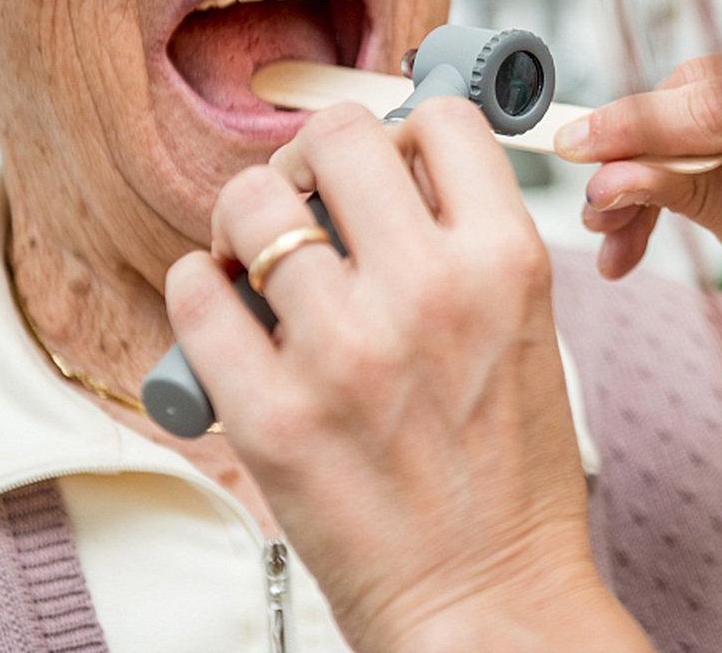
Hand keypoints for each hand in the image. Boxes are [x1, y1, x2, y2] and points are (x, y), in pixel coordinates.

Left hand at [164, 99, 650, 652]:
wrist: (489, 599)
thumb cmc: (512, 474)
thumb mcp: (529, 329)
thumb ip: (470, 241)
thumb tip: (393, 166)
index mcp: (506, 264)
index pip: (441, 121)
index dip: (407, 131)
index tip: (388, 163)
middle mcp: (427, 292)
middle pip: (339, 137)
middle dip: (317, 159)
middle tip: (312, 197)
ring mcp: (343, 351)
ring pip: (252, 202)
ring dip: (249, 219)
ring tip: (260, 257)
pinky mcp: (271, 413)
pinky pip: (193, 293)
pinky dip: (199, 286)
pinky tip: (225, 306)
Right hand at [556, 7, 721, 318]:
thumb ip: (695, 202)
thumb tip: (608, 178)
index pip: (721, 111)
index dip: (636, 129)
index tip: (571, 150)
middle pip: (699, 91)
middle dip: (638, 156)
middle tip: (603, 226)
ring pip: (704, 83)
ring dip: (661, 144)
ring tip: (635, 221)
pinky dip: (695, 122)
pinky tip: (683, 170)